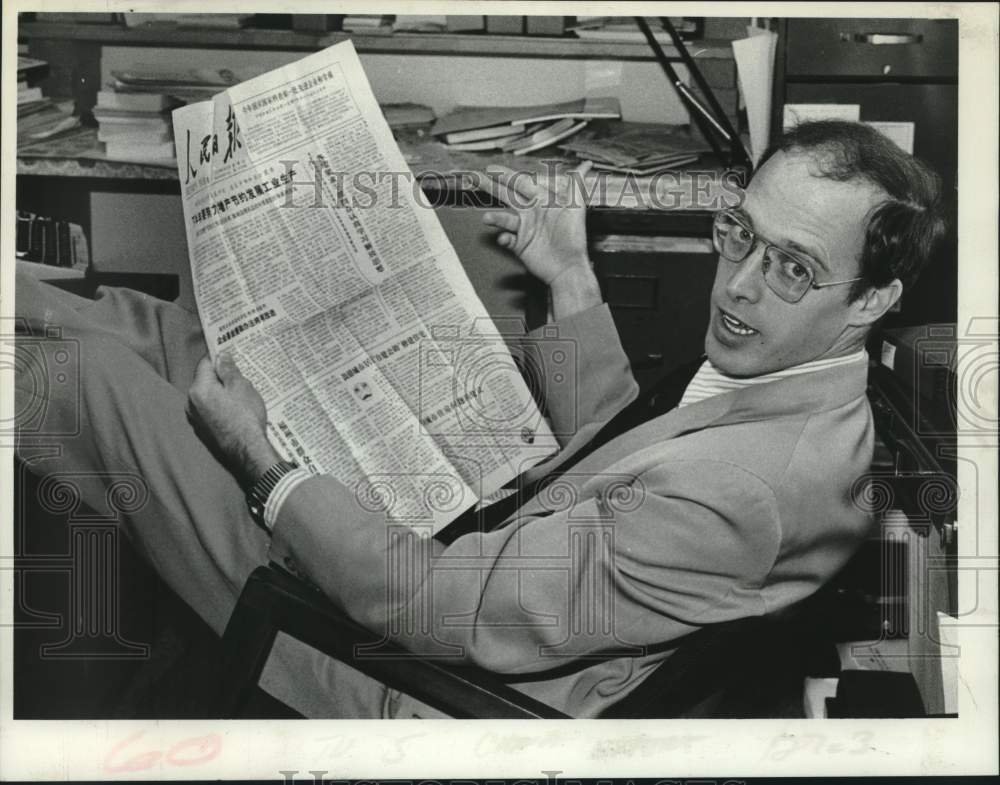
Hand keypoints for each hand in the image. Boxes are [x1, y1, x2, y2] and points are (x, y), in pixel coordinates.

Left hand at [187, 351, 279, 486]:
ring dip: (220, 393)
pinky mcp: (202, 430)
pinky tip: (235, 411)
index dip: (219, 358)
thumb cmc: (246, 416)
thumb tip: (221, 356)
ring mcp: (195, 419)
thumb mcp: (241, 387)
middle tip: (241, 378)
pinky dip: (219, 407)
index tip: (231, 356)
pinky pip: (209, 411)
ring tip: (240, 396)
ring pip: (207, 397)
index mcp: (198, 389)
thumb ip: (228, 370)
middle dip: (220, 377)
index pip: (205, 364)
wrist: (247, 450)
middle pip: (204, 381)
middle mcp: (191, 403)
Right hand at [480, 162, 601, 318]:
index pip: (521, 183)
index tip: (491, 168)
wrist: (569, 267)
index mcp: (542, 201)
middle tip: (474, 178)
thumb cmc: (574, 237)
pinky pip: (507, 239)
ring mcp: (524, 229)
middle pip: (507, 196)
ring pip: (505, 219)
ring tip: (487, 218)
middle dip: (490, 187)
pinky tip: (504, 238)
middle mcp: (531, 213)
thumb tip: (586, 165)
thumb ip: (577, 184)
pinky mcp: (520, 245)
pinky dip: (504, 238)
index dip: (506, 175)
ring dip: (495, 217)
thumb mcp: (577, 207)